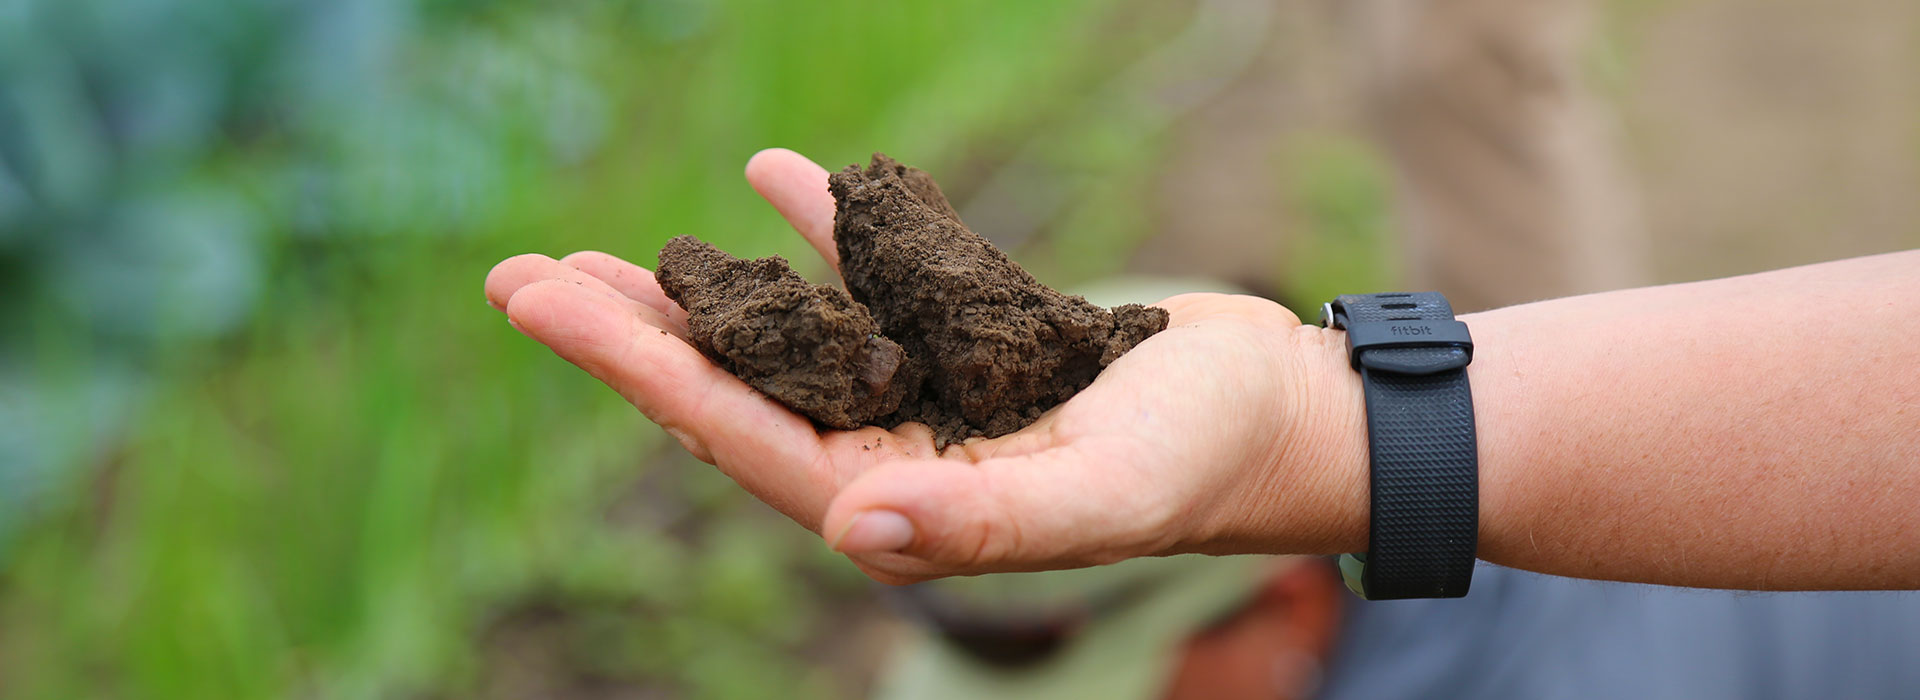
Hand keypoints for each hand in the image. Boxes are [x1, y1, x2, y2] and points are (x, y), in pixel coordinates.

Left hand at [483, 149, 1366, 583]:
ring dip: (699, 292)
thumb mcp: (1104, 490)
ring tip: (602, 253)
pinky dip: (826, 233)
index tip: (546, 306)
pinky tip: (778, 178)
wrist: (1283, 413)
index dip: (637, 368)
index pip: (740, 432)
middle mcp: (896, 456)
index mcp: (903, 503)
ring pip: (788, 338)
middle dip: (630, 334)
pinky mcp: (967, 345)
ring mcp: (927, 400)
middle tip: (521, 277)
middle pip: (736, 387)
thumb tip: (846, 525)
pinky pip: (875, 285)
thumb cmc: (1206, 459)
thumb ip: (981, 524)